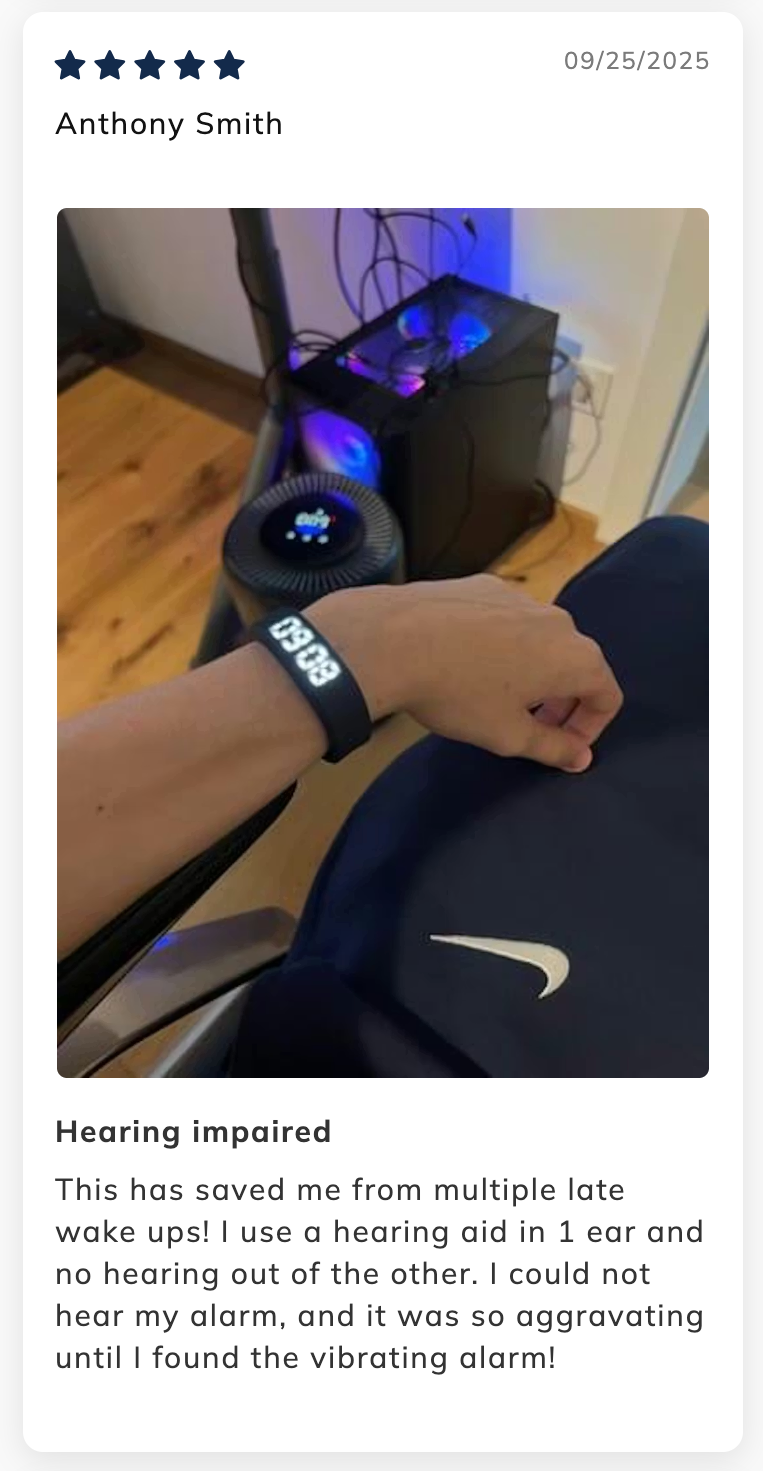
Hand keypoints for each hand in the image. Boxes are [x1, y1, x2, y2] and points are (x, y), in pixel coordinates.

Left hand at [309, 574, 622, 772]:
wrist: (393, 639)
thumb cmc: (459, 694)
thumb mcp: (508, 734)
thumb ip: (554, 748)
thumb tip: (582, 757)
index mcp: (575, 656)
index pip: (607, 696)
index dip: (590, 729)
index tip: (561, 747)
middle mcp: (558, 619)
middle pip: (577, 665)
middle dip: (561, 702)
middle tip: (530, 726)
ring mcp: (521, 597)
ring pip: (542, 640)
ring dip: (532, 672)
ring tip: (494, 695)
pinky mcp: (485, 585)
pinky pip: (508, 620)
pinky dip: (502, 645)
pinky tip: (465, 661)